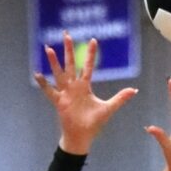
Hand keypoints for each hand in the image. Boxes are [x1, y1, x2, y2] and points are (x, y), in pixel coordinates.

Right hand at [34, 33, 136, 154]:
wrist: (82, 137)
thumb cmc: (93, 123)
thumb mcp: (108, 108)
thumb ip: (120, 98)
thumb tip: (134, 90)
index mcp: (85, 87)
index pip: (88, 66)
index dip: (91, 54)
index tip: (93, 40)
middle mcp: (74, 87)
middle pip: (71, 64)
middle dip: (69, 50)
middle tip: (66, 33)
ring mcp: (65, 93)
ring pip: (59, 73)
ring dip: (54, 62)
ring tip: (49, 48)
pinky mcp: (59, 102)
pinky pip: (49, 91)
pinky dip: (43, 83)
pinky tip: (37, 73)